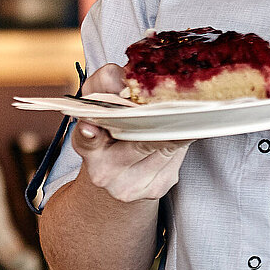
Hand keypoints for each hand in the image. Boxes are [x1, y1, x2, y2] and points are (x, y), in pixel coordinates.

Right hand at [72, 63, 190, 202]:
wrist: (117, 173)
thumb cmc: (111, 128)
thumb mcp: (102, 99)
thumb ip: (106, 83)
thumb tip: (125, 81)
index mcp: (88, 147)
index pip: (85, 140)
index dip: (89, 133)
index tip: (91, 127)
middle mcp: (105, 171)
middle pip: (139, 143)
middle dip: (157, 123)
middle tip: (174, 107)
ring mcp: (132, 185)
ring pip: (165, 148)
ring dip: (177, 129)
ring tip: (184, 113)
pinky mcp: (156, 188)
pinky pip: (177, 158)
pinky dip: (182, 141)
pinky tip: (180, 132)